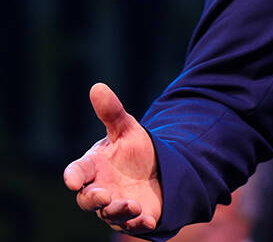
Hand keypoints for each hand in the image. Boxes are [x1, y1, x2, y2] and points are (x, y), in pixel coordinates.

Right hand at [63, 83, 161, 233]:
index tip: (74, 180)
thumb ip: (112, 112)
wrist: (158, 170)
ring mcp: (116, 206)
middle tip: (105, 195)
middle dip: (95, 199)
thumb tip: (97, 86)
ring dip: (118, 211)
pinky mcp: (135, 218)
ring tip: (131, 204)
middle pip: (88, 200)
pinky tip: (149, 220)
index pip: (76, 172)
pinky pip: (133, 225)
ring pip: (110, 215)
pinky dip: (139, 224)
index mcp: (93, 167)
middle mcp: (100, 189)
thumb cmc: (133, 150)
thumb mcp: (126, 129)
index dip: (74, 176)